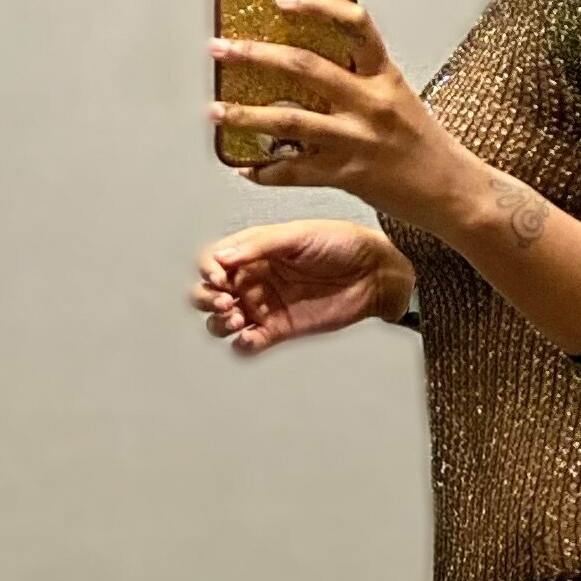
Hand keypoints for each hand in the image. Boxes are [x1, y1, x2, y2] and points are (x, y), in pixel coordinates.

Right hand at [191, 219, 409, 354]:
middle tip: (225, 300)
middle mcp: (253, 279)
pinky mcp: (278, 331)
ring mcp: (264, 306)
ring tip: (237, 318)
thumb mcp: (297, 235)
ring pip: (221, 321)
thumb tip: (221, 257)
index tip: (220, 277)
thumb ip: (258, 246)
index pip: (213, 261)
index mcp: (253, 252)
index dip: (208, 270)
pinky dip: (241, 345)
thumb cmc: (341, 243)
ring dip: (219, 323)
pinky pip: (247, 344)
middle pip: (207, 293)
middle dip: (206, 298)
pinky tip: (250, 338)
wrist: (374, 273)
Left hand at [208, 0, 462, 222]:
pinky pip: (295, 172)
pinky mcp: (346, 176)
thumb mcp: (399, 96)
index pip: (352, 24)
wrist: (451, 191)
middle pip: (304, 67)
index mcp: (384, 76)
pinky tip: (244, 168)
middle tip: (222, 48)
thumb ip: (362, 76)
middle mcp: (368, 103)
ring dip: (245, 114)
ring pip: (289, 120)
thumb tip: (316, 57)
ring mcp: (355, 140)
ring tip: (216, 109)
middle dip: (255, 54)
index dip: (315, 6)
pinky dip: (265, 172)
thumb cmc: (424, 144)